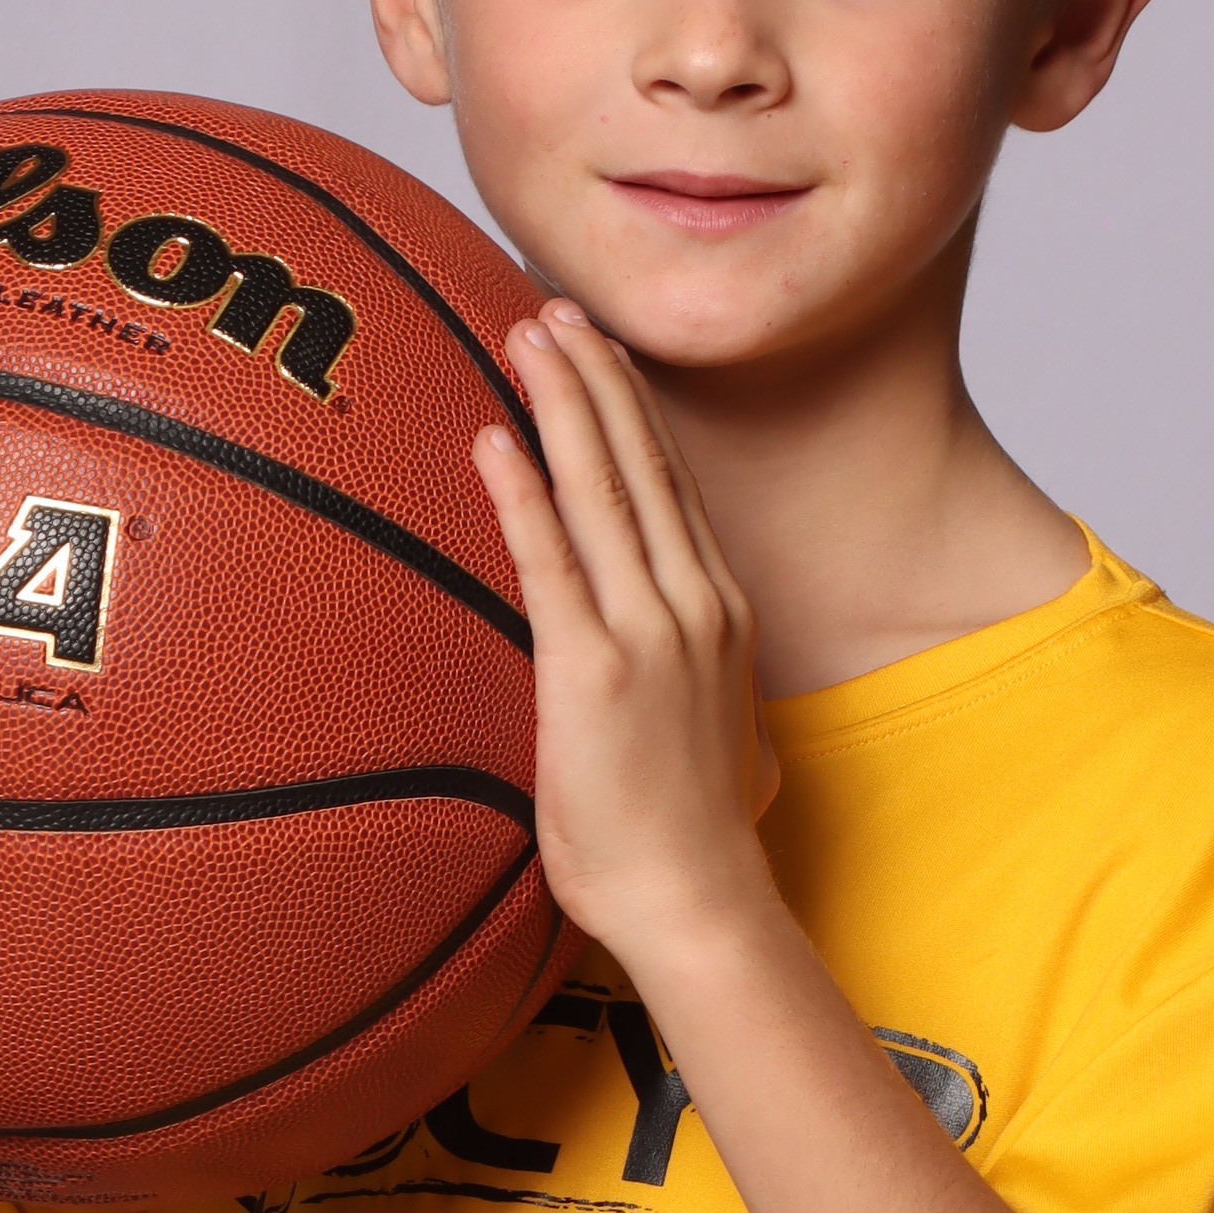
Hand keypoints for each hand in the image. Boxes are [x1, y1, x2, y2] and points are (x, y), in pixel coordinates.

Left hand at [475, 301, 779, 971]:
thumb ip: (688, 693)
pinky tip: (493, 435)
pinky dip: (522, 493)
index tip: (601, 352)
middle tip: (557, 307)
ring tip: (527, 332)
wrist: (699, 905)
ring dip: (563, 402)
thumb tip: (671, 692)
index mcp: (720, 614)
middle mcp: (696, 604)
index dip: (634, 411)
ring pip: (604, 488)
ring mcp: (652, 632)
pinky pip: (551, 561)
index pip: (672, 486)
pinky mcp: (595, 671)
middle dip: (599, 376)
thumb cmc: (691, 845)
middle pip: (644, 463)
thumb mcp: (710, 743)